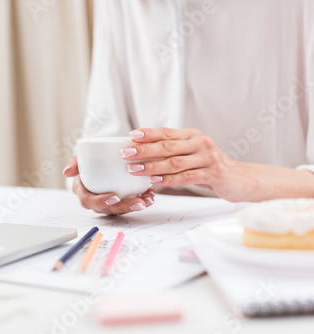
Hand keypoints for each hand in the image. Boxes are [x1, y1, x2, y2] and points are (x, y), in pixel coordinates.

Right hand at [63, 156, 154, 214]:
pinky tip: (151, 195)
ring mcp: (108, 204)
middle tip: (139, 202)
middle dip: (125, 207)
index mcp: (84, 194)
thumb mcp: (80, 160)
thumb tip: (67, 172)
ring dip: (136, 205)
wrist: (98, 162)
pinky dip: (142, 199)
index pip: (90, 201)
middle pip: (109, 209)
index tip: (114, 196)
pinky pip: (130, 204)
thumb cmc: (87, 163)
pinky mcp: (119, 202)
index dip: (101, 202)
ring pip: (122, 209)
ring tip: (149, 199)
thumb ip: (74, 163)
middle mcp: (96, 202)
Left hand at [121, 127, 242, 201]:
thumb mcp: (191, 154)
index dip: (148, 134)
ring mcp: (208, 157)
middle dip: (144, 150)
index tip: (130, 136)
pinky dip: (168, 179)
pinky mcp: (214, 173)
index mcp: (192, 135)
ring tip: (134, 170)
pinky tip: (154, 181)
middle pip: (168, 146)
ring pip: (175, 162)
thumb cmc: (209, 167)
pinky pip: (186, 177)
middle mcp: (200, 143)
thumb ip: (172, 151)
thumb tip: (140, 152)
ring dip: (152, 166)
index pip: (166, 132)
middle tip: (126, 154)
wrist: (240, 179)